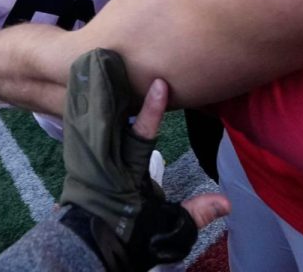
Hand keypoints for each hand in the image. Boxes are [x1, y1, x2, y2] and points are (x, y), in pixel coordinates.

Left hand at [59, 49, 228, 271]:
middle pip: (105, 113)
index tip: (160, 83)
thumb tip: (227, 203)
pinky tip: (82, 85)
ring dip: (92, 89)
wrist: (89, 247)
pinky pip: (77, 122)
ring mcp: (86, 154)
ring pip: (87, 114)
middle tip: (112, 54)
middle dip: (109, 85)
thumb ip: (195, 213)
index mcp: (128, 169)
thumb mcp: (164, 227)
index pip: (143, 132)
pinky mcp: (75, 156)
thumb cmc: (128, 235)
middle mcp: (105, 156)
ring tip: (94, 58)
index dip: (153, 107)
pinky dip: (81, 102)